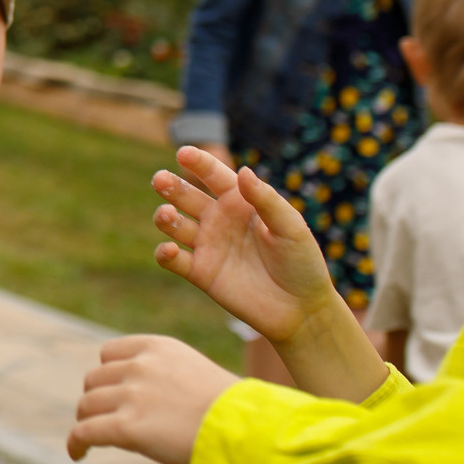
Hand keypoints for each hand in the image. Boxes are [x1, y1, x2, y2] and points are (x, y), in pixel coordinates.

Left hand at [68, 333, 238, 463]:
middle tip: (106, 420)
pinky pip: (85, 432)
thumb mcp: (196, 376)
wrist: (249, 434)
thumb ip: (166, 378)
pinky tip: (77, 454)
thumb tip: (149, 400)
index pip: (110, 354)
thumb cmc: (235, 414)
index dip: (107, 375)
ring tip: (94, 437)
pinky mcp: (127, 427)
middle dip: (98, 400)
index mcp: (159, 348)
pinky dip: (76, 443)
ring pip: (87, 406)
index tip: (110, 392)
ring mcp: (132, 395)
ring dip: (88, 421)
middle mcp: (141, 366)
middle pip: (95, 380)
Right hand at [151, 147, 337, 345]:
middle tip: (161, 180)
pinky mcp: (200, 273)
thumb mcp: (292, 228)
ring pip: (174, 224)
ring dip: (164, 217)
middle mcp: (219, 220)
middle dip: (170, 186)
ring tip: (167, 216)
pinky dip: (164, 253)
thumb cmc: (302, 264)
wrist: (301, 310)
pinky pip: (173, 260)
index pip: (215, 176)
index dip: (199, 162)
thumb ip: (266, 200)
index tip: (184, 152)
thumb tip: (243, 171)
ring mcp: (207, 246)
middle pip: (186, 196)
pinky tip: (169, 250)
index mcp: (240, 203)